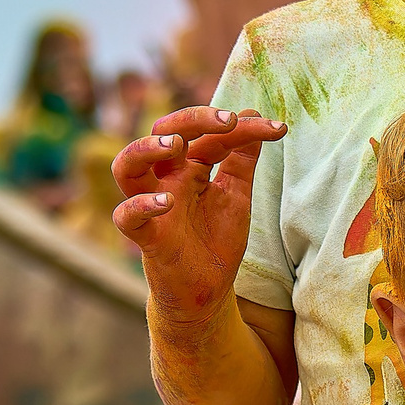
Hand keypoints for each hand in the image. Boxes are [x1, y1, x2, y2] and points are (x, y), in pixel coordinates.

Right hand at [112, 106, 285, 329]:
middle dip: (192, 119)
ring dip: (146, 149)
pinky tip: (166, 201)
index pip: (210, 134)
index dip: (243, 127)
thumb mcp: (236, 194)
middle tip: (226, 120)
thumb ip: (241, 158)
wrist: (207, 290)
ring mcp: (153, 206)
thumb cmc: (216, 240)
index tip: (278, 129)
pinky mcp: (146, 237)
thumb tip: (253, 113)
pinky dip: (141, 206)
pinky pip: (126, 217)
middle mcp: (167, 179)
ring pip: (127, 166)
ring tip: (175, 144)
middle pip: (163, 133)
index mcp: (190, 167)